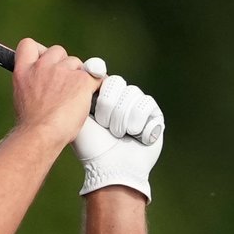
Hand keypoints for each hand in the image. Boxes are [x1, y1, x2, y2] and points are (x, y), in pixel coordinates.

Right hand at [12, 39, 100, 148]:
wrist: (41, 134)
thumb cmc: (32, 124)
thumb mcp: (22, 97)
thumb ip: (33, 83)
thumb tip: (45, 83)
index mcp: (23, 71)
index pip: (28, 45)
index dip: (39, 51)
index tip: (43, 60)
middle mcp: (42, 67)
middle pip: (58, 51)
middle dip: (62, 64)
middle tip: (63, 85)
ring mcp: (63, 71)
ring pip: (77, 63)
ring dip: (78, 76)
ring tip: (73, 97)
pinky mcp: (82, 80)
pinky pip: (95, 76)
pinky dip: (95, 85)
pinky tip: (91, 96)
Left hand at [72, 60, 164, 201]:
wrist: (111, 168)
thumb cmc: (91, 146)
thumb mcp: (79, 116)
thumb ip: (80, 90)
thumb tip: (92, 65)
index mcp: (102, 97)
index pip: (106, 79)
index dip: (103, 92)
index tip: (97, 108)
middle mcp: (121, 99)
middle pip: (119, 84)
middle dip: (110, 109)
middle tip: (106, 127)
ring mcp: (138, 107)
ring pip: (133, 96)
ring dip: (123, 120)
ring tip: (119, 135)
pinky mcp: (155, 116)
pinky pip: (148, 106)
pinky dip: (139, 125)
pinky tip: (135, 137)